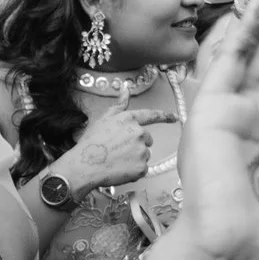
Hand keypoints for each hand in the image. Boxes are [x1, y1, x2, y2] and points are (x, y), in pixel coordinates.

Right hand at [55, 96, 180, 191]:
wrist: (84, 165)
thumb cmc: (91, 143)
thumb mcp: (103, 119)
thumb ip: (119, 104)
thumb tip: (125, 88)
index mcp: (130, 120)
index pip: (151, 116)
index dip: (164, 116)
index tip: (174, 117)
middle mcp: (139, 133)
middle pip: (147, 139)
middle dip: (136, 144)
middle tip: (118, 149)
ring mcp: (141, 151)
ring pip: (144, 155)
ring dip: (134, 158)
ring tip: (116, 160)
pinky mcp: (142, 167)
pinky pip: (142, 169)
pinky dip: (133, 171)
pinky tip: (119, 169)